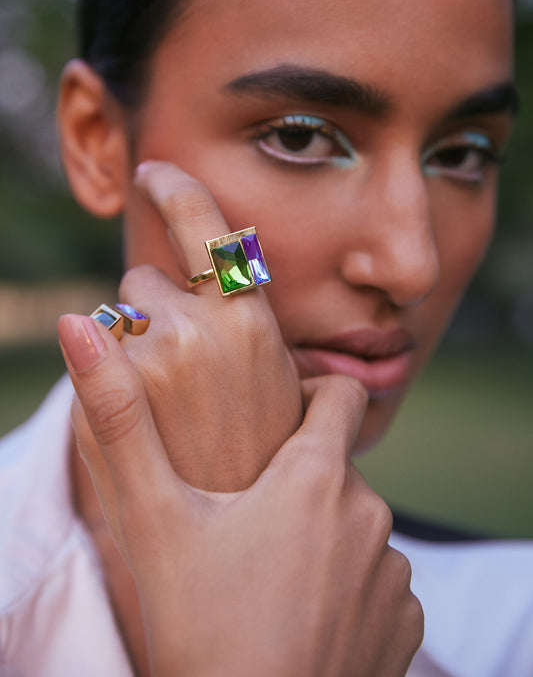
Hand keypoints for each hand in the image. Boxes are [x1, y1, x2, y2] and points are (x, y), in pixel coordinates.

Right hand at [58, 317, 423, 676]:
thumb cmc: (202, 627)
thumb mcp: (153, 521)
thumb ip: (120, 421)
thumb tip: (82, 325)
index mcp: (316, 476)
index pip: (340, 394)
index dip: (313, 395)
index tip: (280, 418)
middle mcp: (370, 514)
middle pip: (338, 469)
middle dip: (299, 481)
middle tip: (247, 520)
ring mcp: (394, 573)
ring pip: (356, 527)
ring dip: (322, 536)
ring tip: (269, 576)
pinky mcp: (406, 622)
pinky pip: (378, 580)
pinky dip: (346, 586)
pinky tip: (302, 616)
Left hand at [110, 160, 302, 490]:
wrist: (241, 535)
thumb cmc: (264, 454)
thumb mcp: (278, 375)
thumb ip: (242, 320)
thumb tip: (214, 279)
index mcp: (250, 321)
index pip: (206, 224)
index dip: (175, 187)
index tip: (152, 171)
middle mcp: (199, 328)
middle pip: (145, 276)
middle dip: (154, 309)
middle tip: (183, 372)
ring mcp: (149, 360)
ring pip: (113, 316)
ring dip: (128, 343)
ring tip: (164, 404)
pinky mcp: (108, 393)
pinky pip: (90, 354)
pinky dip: (103, 374)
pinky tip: (137, 418)